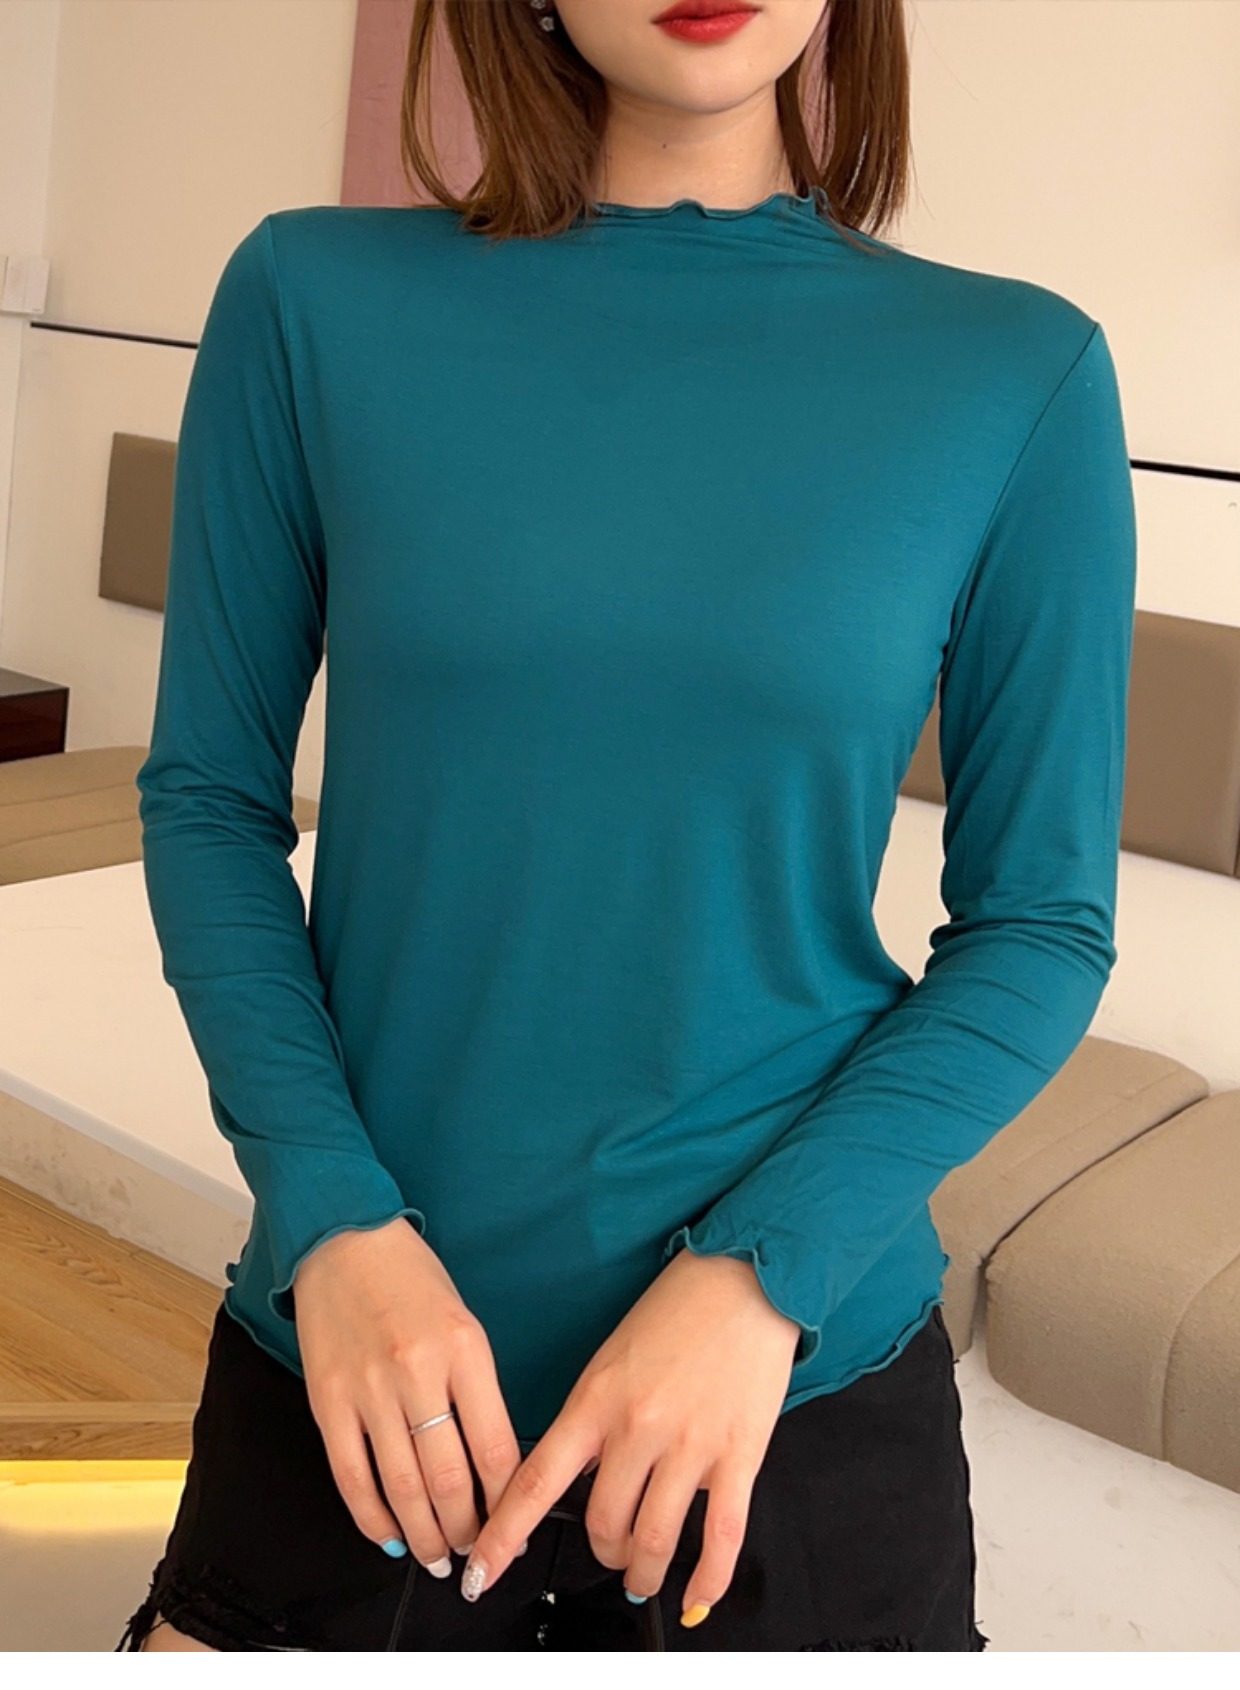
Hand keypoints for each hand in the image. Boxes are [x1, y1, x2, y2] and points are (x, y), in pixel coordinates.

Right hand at [292, 1217, 522, 1577]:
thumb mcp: (465, 1322)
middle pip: (449, 1478)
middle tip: (476, 1552)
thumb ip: (477, 1388)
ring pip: (402, 1487)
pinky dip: (372, 1517)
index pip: (495, 1448)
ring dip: (424, 1535)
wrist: (343, 1238)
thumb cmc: (410, 1277)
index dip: (507, 1502)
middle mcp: (418, 1372)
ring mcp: (368, 1389)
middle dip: (467, 1529)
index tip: (514, 1526)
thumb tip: (491, 1461)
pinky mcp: (328, 1400)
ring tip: (439, 1557)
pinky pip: (351, 1476)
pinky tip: (390, 1535)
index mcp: (465, 1349)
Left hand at [460, 1247, 800, 1627]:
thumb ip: (591, 1417)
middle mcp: (639, 1426)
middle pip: (602, 1523)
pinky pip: (721, 1538)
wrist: (746, 1278)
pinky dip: (707, 1581)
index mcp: (596, 1399)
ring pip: (654, 1541)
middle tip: (607, 1550)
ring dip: (643, 1571)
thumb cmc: (679, 1309)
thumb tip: (579, 1476)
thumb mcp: (612, 1357)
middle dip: (601, 1551)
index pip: (535, 1483)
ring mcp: (691, 1446)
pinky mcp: (739, 1455)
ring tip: (643, 1574)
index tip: (480, 1572)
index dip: (503, 1537)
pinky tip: (695, 1595)